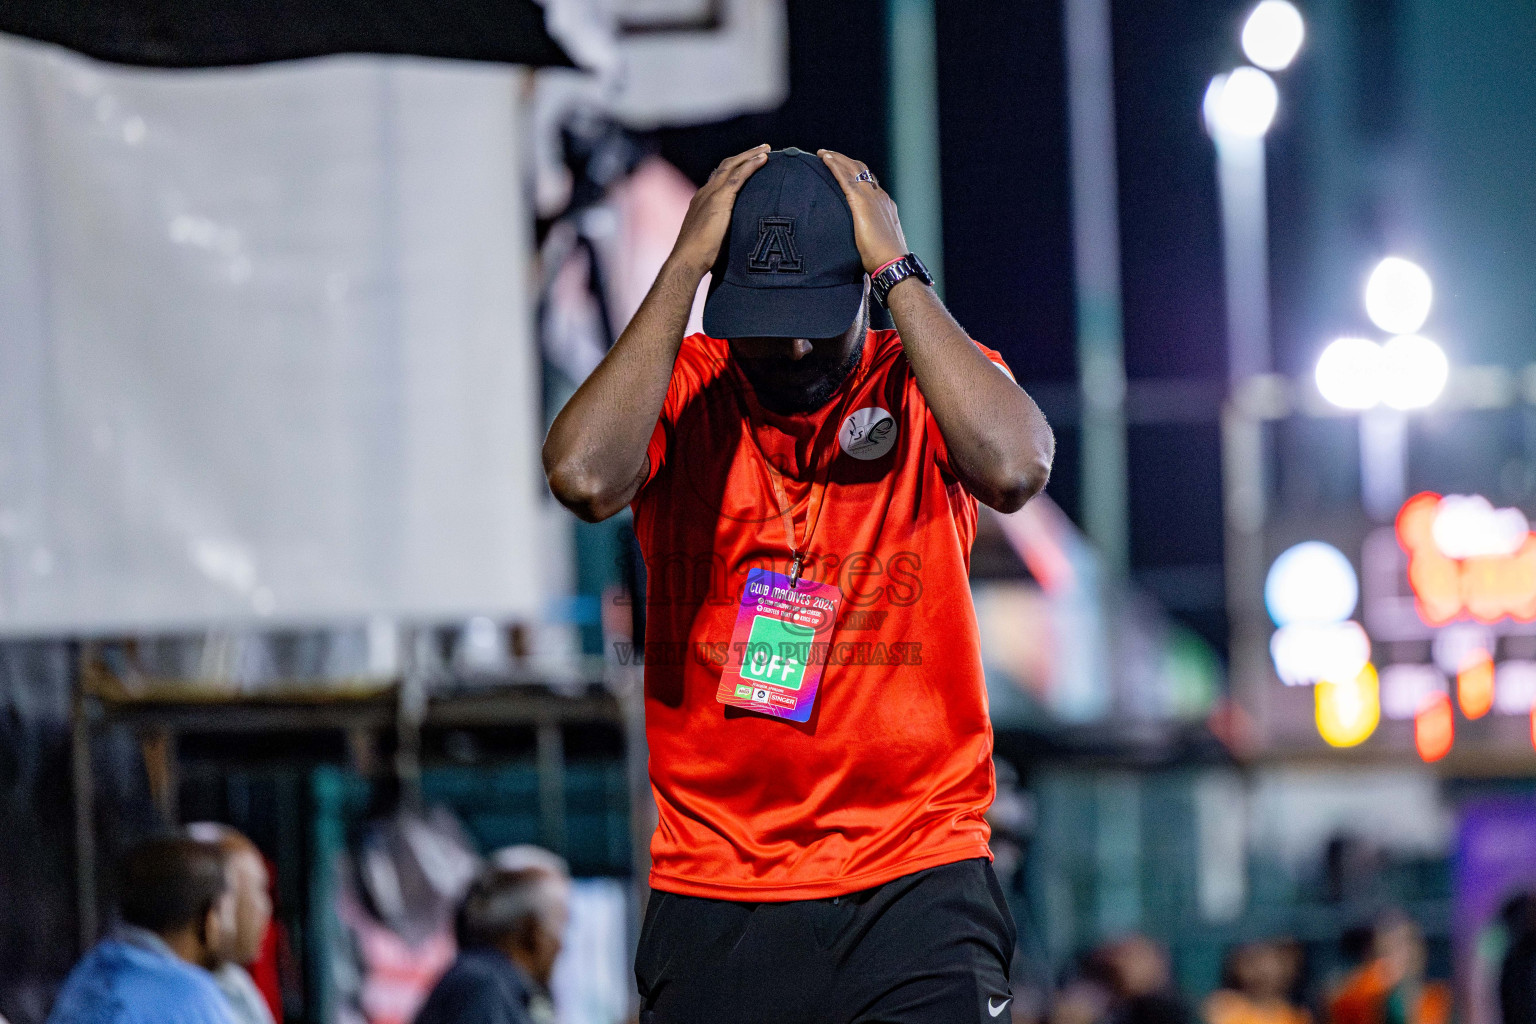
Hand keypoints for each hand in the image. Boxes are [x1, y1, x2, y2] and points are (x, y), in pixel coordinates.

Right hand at [669, 145, 769, 276]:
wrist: (687, 260)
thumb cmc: (699, 257)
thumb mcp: (710, 239)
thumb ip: (720, 231)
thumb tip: (732, 238)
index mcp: (701, 201)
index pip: (717, 177)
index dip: (732, 168)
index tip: (746, 163)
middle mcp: (705, 192)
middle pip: (725, 166)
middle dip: (743, 156)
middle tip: (761, 149)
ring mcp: (711, 194)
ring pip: (732, 166)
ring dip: (750, 155)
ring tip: (767, 149)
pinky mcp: (720, 199)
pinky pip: (738, 175)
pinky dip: (751, 164)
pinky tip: (764, 159)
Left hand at [818, 150, 908, 273]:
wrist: (893, 261)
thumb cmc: (886, 259)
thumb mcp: (879, 241)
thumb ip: (870, 235)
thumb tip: (862, 243)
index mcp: (885, 204)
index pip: (870, 182)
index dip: (857, 173)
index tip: (846, 168)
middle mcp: (879, 196)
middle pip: (861, 170)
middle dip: (845, 160)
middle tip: (830, 155)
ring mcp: (871, 197)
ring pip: (852, 169)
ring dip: (837, 158)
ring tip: (823, 153)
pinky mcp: (860, 202)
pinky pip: (844, 178)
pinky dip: (834, 166)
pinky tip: (824, 159)